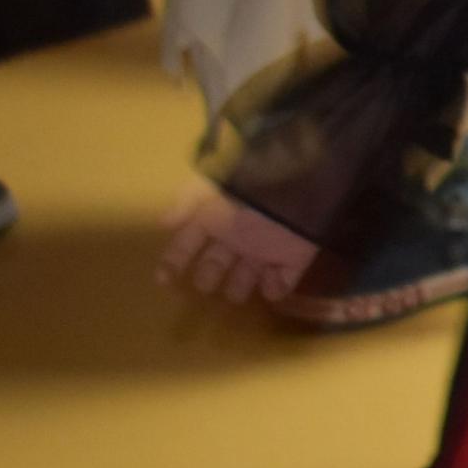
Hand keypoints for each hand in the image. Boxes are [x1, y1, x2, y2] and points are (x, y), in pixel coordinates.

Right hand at [156, 187, 320, 306]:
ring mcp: (264, 250)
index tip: (163, 281)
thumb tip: (162, 223)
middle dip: (207, 278)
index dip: (172, 264)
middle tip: (207, 282)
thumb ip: (187, 200)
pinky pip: (284, 281)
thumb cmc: (254, 178)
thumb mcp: (214, 181)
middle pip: (214, 267)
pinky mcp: (294, 258)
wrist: (304, 175)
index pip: (187, 247)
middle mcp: (236, 240)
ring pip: (246, 279)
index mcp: (216, 221)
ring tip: (235, 291)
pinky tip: (269, 285)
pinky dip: (276, 289)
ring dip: (239, 289)